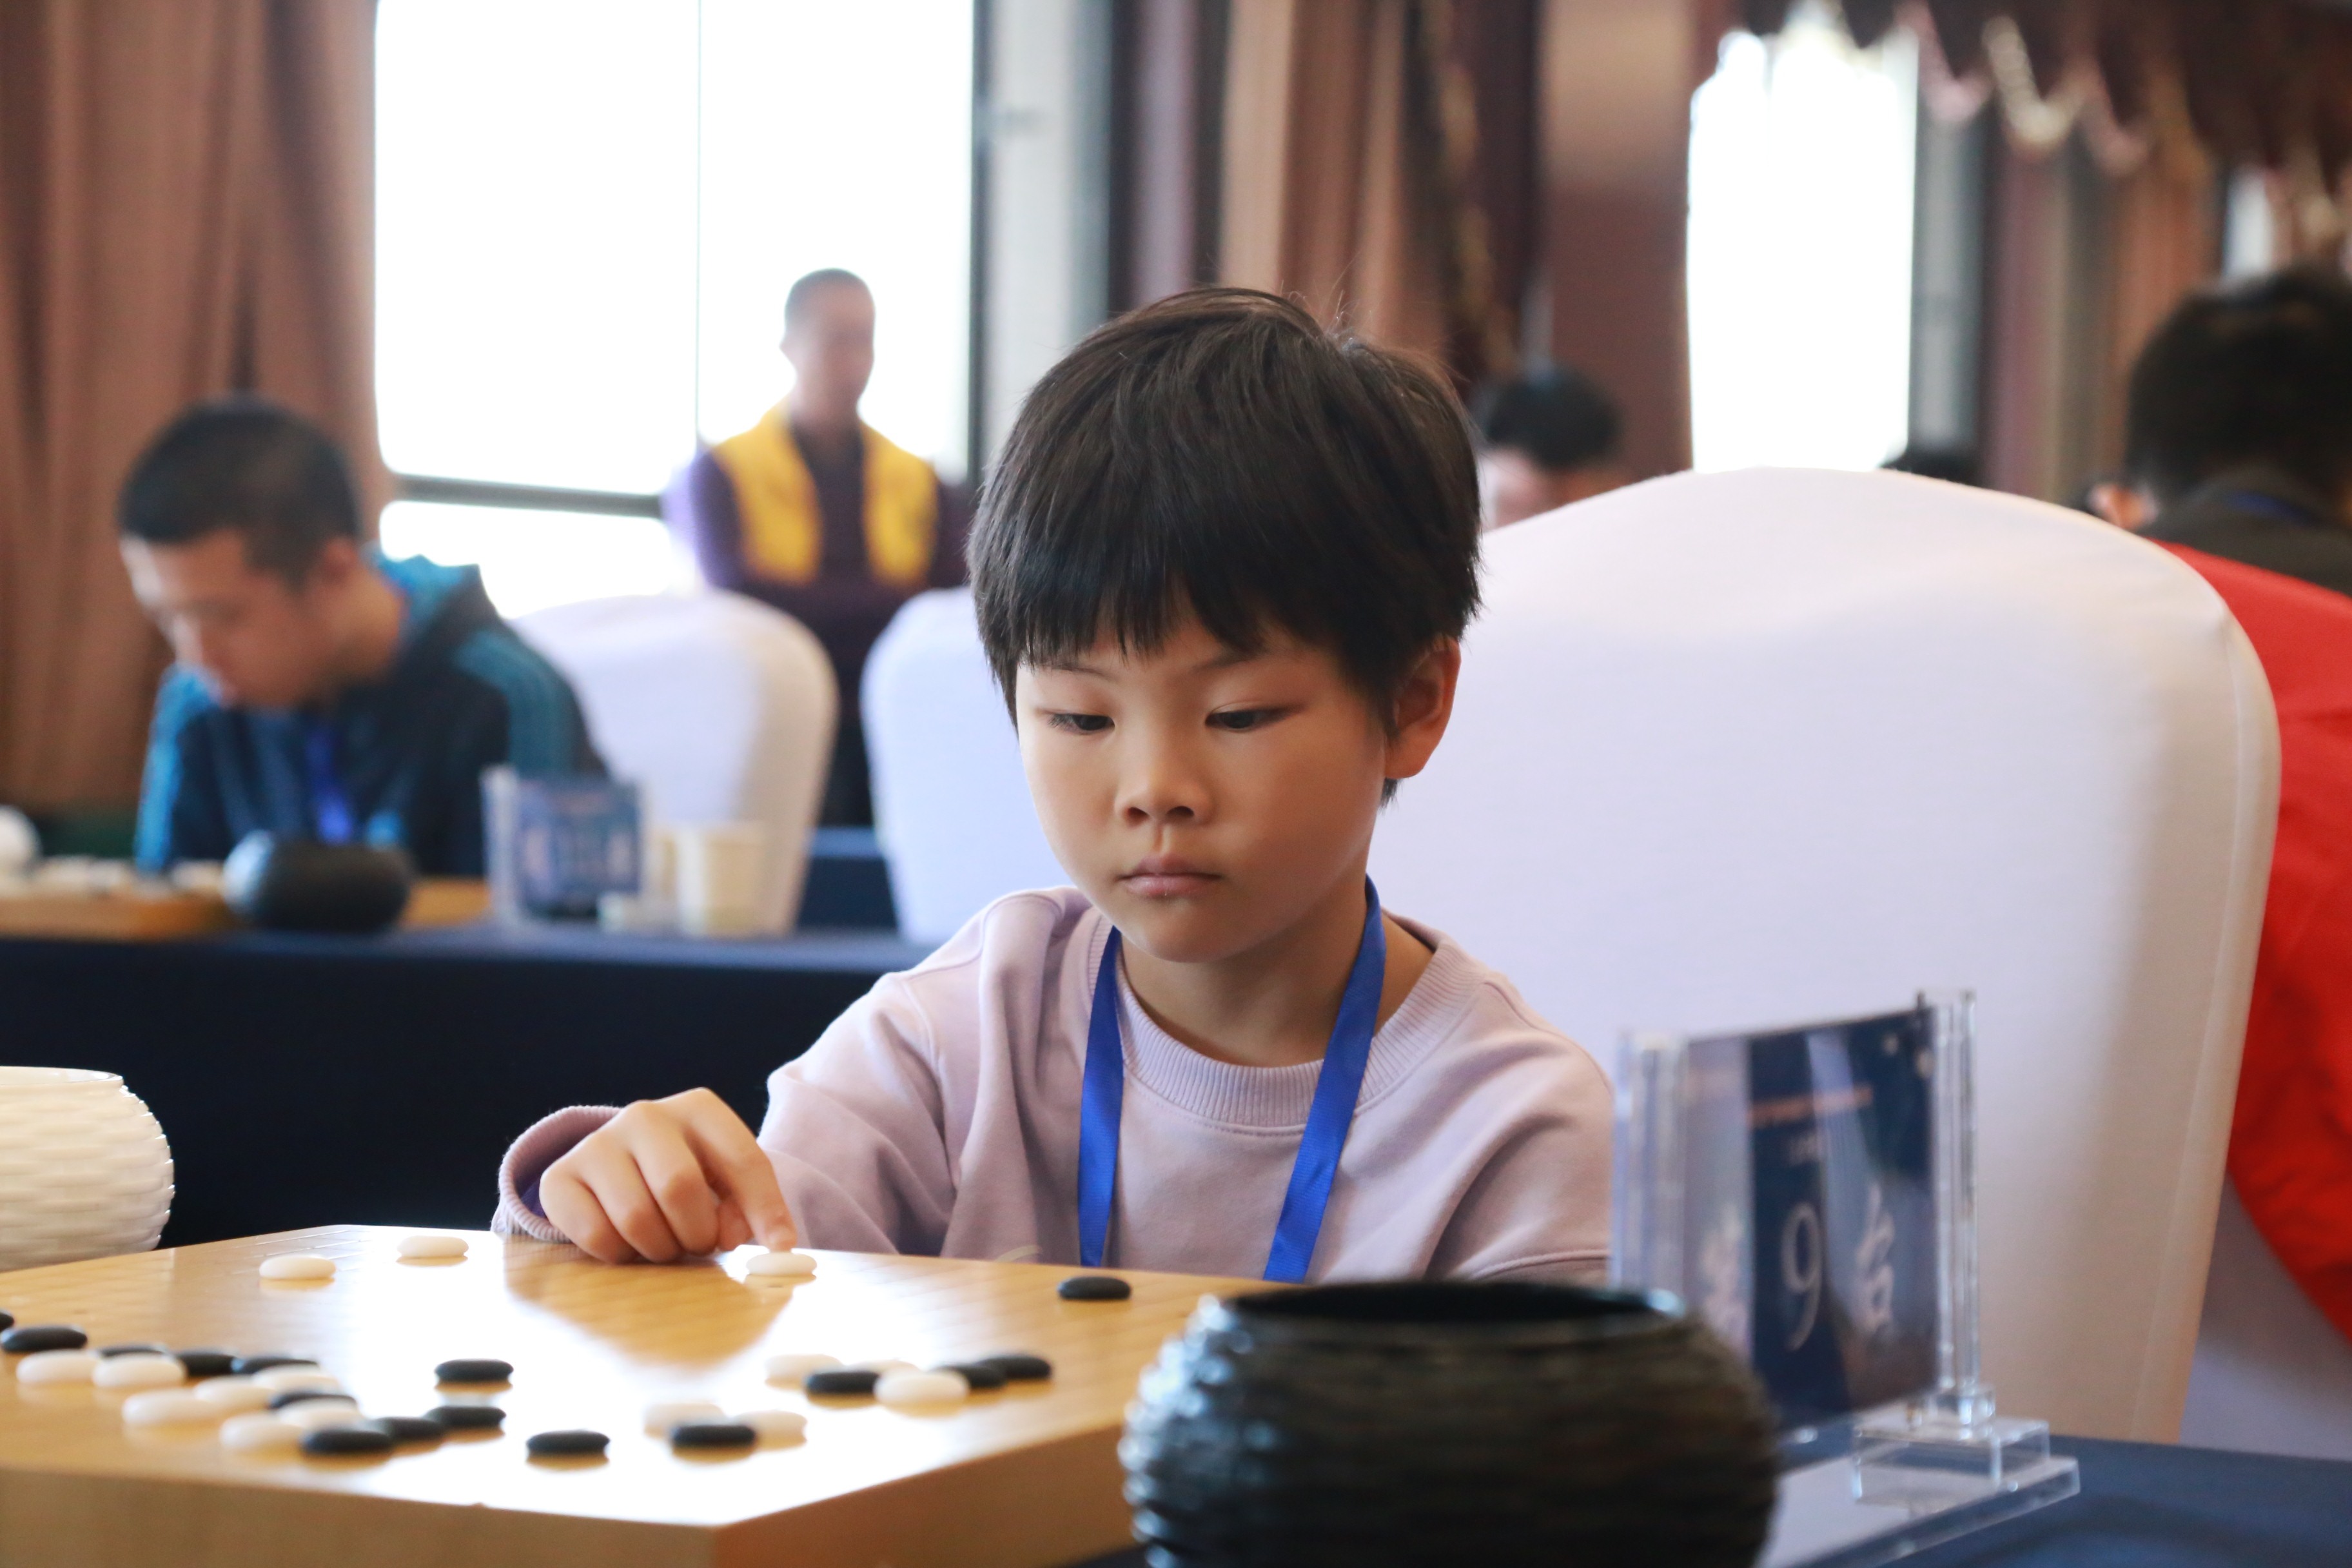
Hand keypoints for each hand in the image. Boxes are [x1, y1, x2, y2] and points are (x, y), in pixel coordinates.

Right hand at [540, 1088, 797, 1262]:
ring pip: (636, 1217)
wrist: (616, 1166)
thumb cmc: (686, 1173)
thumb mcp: (724, 1180)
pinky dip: (620, 1255)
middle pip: (679, 1188)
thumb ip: (750, 1207)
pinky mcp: (560, 1177)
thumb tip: (773, 1244)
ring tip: (664, 1242)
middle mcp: (645, 1115)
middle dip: (697, 1233)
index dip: (765, 1210)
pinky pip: (596, 1236)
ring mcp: (597, 1143)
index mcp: (698, 1108)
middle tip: (698, 1244)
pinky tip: (627, 1242)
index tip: (780, 1248)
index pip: (742, 1160)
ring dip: (659, 1249)